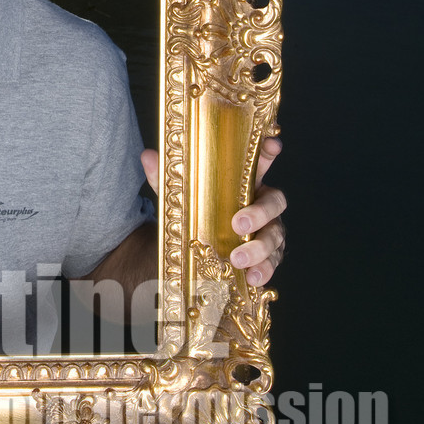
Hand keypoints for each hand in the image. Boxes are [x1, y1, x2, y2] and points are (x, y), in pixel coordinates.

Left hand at [140, 136, 285, 286]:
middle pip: (274, 202)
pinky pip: (272, 263)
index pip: (262, 161)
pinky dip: (265, 270)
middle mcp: (262, 204)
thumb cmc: (197, 212)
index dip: (269, 151)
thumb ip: (166, 178)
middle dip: (259, 212)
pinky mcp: (267, 256)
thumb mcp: (180, 195)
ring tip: (239, 260)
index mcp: (244, 182)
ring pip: (275, 236)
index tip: (272, 145)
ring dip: (260, 248)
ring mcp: (268, 231)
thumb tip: (148, 157)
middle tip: (238, 224)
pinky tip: (254, 278)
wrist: (194, 249)